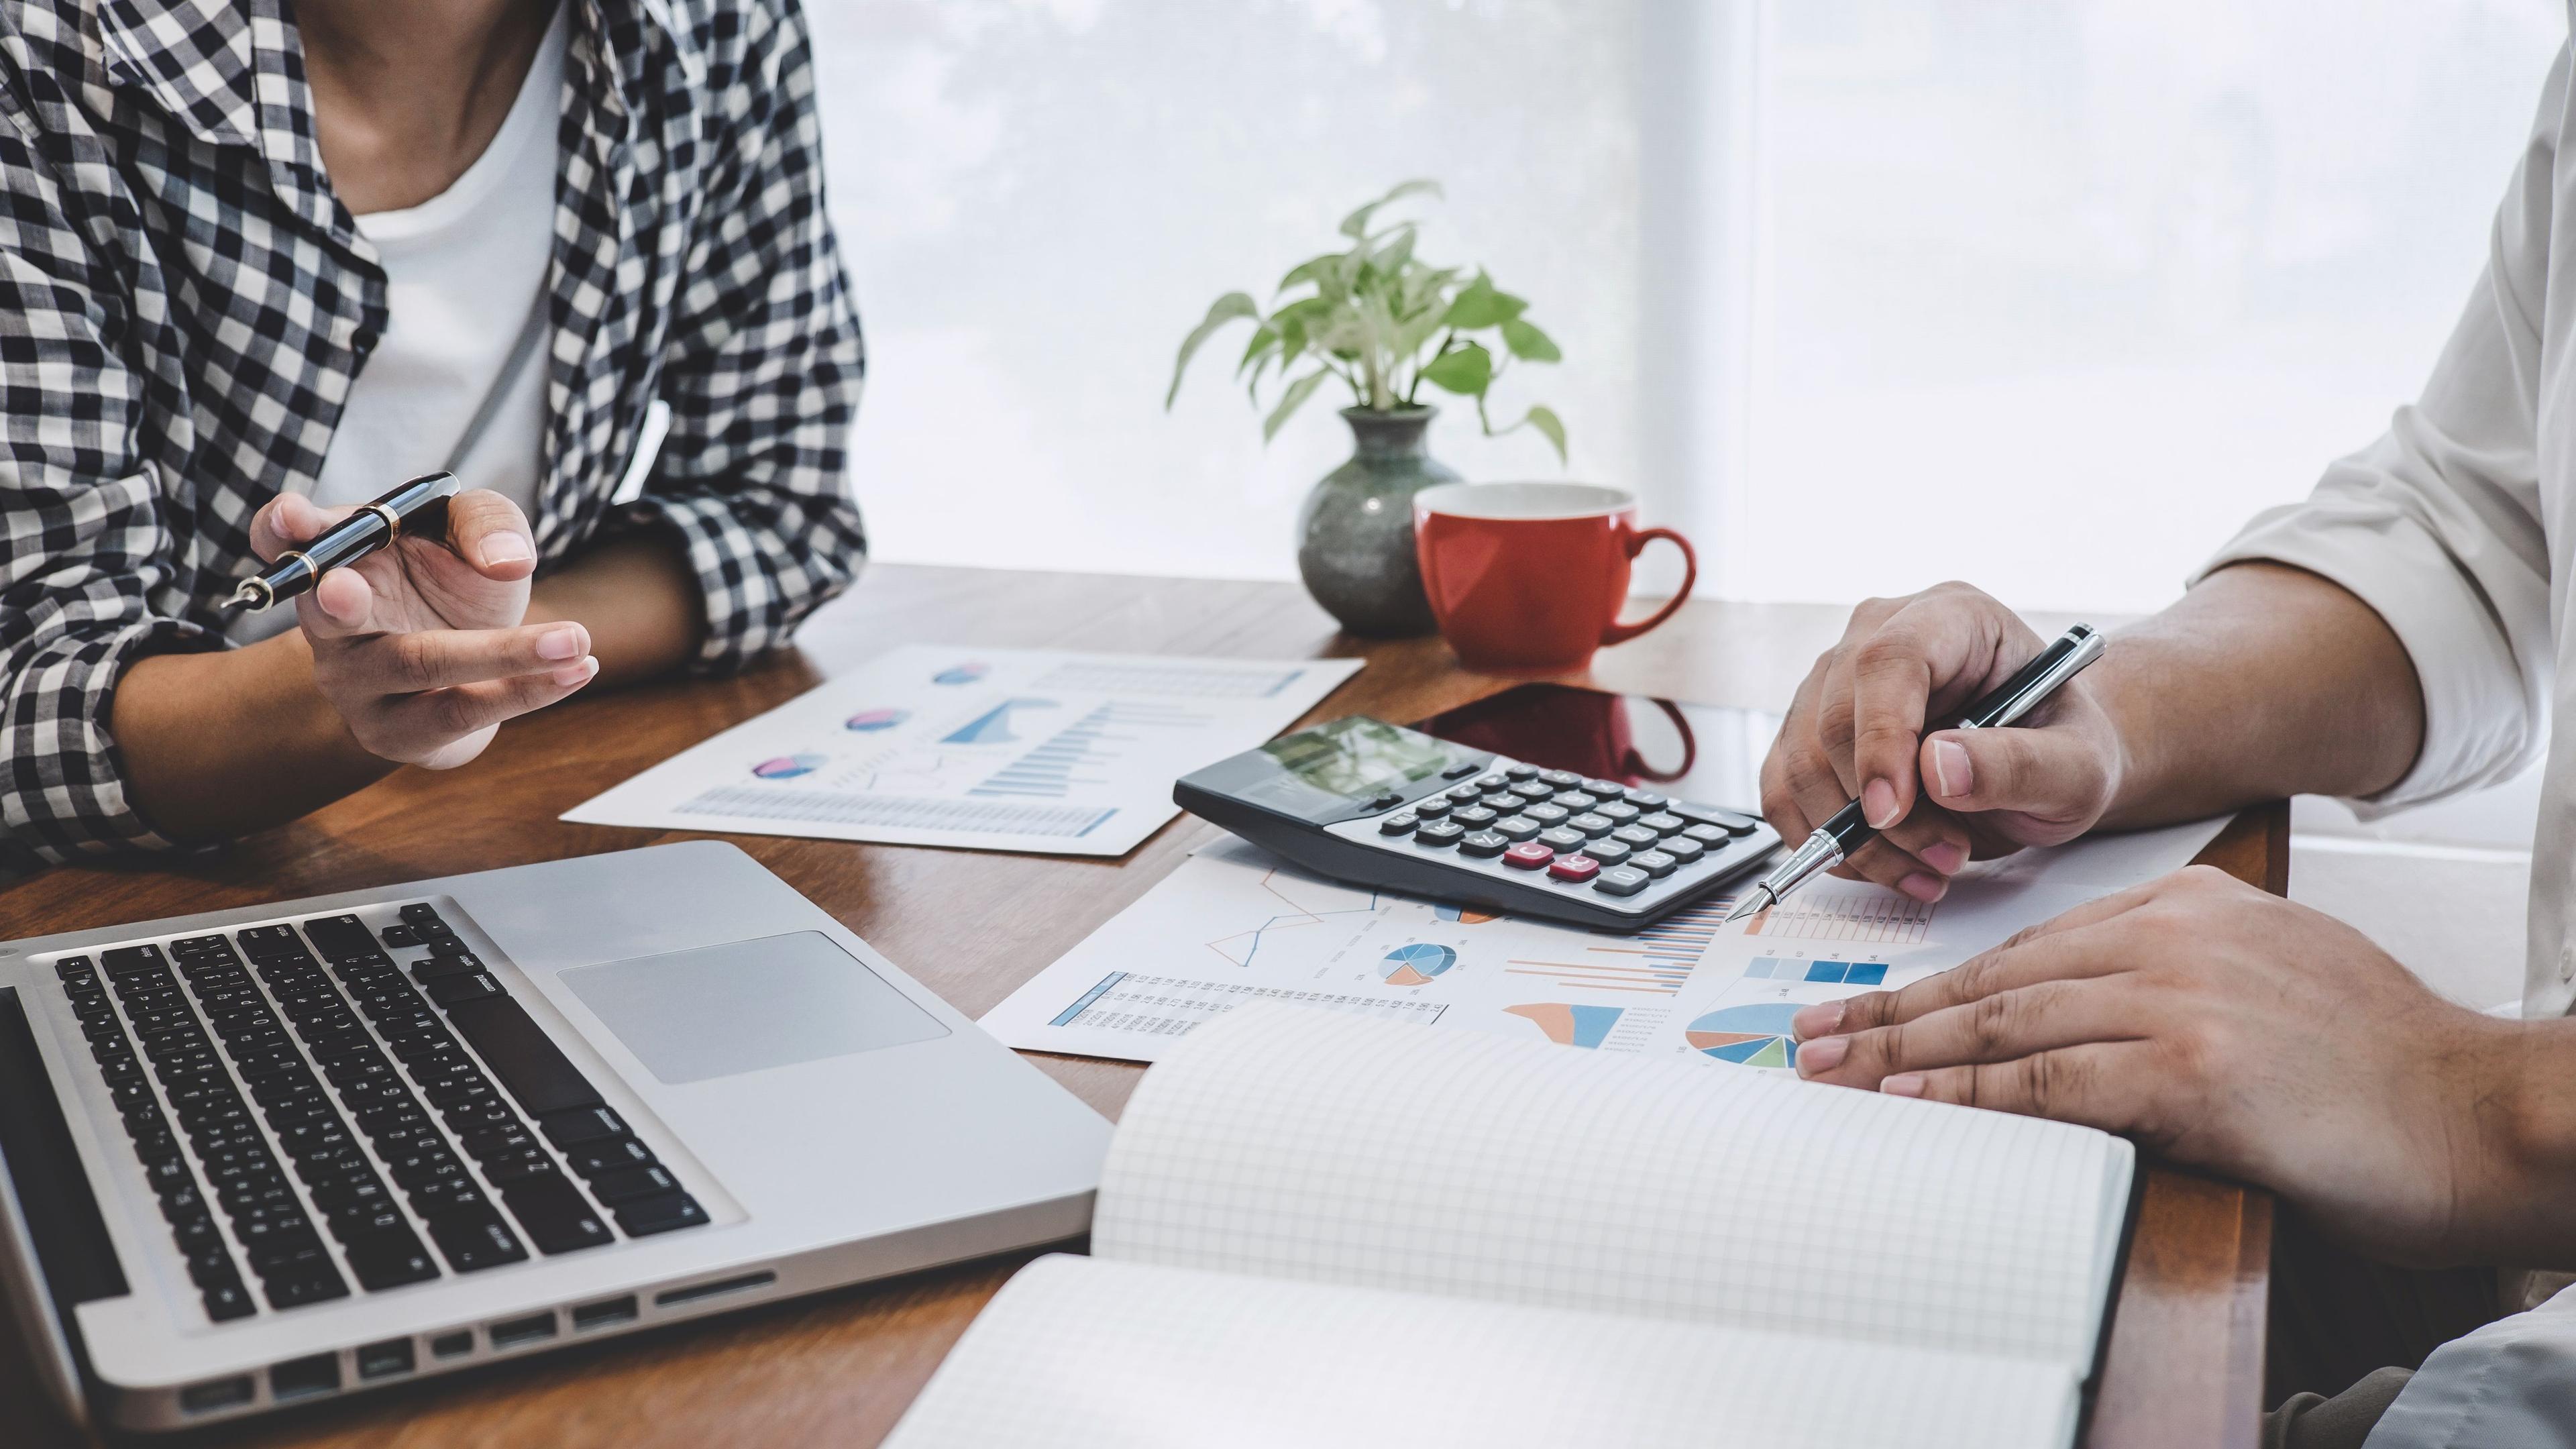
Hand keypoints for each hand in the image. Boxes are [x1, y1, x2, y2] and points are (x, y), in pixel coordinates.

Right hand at [249, 489, 596, 769]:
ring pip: (421, 665)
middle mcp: (331, 625)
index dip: (282, 528)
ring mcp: (356, 685)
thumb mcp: (469, 531)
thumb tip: (507, 560)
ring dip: (504, 653)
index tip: (294, 518)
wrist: (471, 664)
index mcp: (338, 558)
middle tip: (342, 589)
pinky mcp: (396, 734)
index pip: (284, 539)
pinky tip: (581, 668)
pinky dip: (528, 689)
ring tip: (574, 638)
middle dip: (336, 602)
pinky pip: (461, 711)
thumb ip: (485, 523)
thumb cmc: (455, 581)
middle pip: (330, 614)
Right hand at [1759, 583, 2125, 900]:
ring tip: (1931, 867)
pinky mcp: (1808, 733)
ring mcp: (1833, 683)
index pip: (1888, 660)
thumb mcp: (2077, 766)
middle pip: (1832, 720)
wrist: (2046, 764)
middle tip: (1946, 856)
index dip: (1880, 737)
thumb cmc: (2063, 749)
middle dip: (1882, 814)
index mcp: (1951, 617)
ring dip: (1856, 840)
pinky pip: (1784, 793)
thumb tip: (1937, 769)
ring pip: (1801, 765)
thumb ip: (2019, 764)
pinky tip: (1886, 865)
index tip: (1893, 811)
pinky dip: (1826, 845)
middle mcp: (1878, 636)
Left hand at [1788, 866, 2550, 1265]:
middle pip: (1994, 978)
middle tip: (1810, 1039)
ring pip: (2003, 1025)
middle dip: (1890, 1014)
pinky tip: (1910, 1102)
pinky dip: (1969, 1094)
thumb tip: (2077, 1011)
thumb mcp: (2268, 972)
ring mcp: (2178, 1001)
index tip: (1868, 1008)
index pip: (2027, 946)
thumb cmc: (2380, 1060)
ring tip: (1830, 1073)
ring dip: (1902, 1055)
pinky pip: (2049, 1082)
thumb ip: (2172, 974)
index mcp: (2184, 905)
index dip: (1936, 983)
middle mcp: (2170, 938)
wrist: (2476, 1107)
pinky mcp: (2190, 1072)